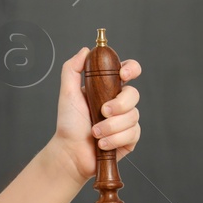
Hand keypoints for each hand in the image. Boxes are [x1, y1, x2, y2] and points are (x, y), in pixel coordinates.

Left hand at [50, 46, 140, 184]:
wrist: (70, 152)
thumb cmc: (69, 124)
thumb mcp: (67, 93)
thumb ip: (72, 69)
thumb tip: (85, 50)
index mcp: (108, 88)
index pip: (128, 70)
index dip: (131, 69)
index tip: (122, 74)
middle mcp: (120, 102)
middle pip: (134, 94)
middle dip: (118, 104)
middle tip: (102, 111)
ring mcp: (126, 120)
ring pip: (132, 116)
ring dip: (111, 126)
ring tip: (95, 133)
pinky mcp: (130, 138)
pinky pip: (132, 133)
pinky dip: (114, 139)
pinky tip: (102, 144)